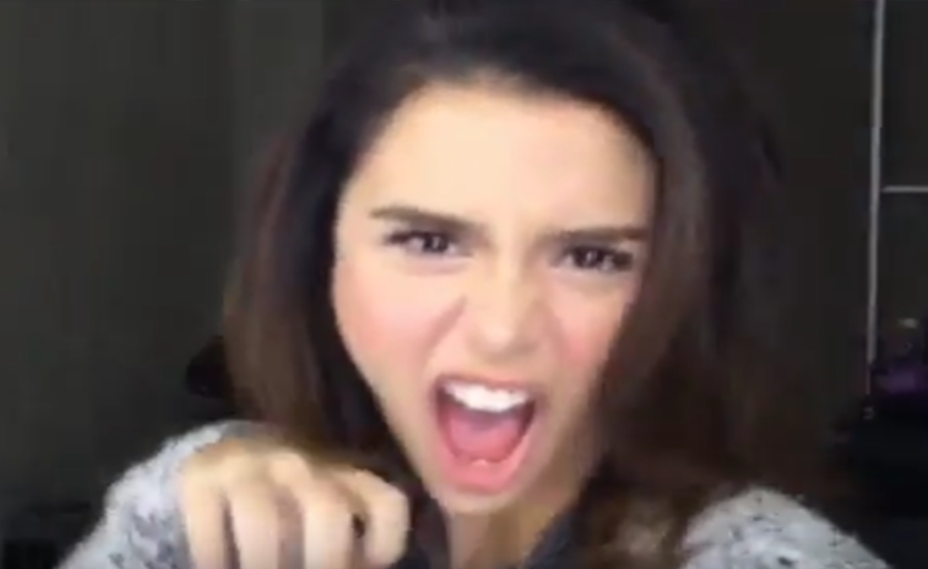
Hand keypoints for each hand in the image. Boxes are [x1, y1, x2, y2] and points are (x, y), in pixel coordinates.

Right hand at [180, 436, 410, 568]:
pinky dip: (214, 560)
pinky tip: (219, 567)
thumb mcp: (325, 514)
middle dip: (323, 559)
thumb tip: (355, 564)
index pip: (385, 503)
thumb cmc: (289, 504)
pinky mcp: (200, 476)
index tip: (366, 565)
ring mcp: (249, 466)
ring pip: (263, 523)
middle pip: (327, 513)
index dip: (384, 544)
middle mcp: (301, 465)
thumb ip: (344, 544)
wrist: (220, 458)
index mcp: (344, 476)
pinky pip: (208, 527)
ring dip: (264, 563)